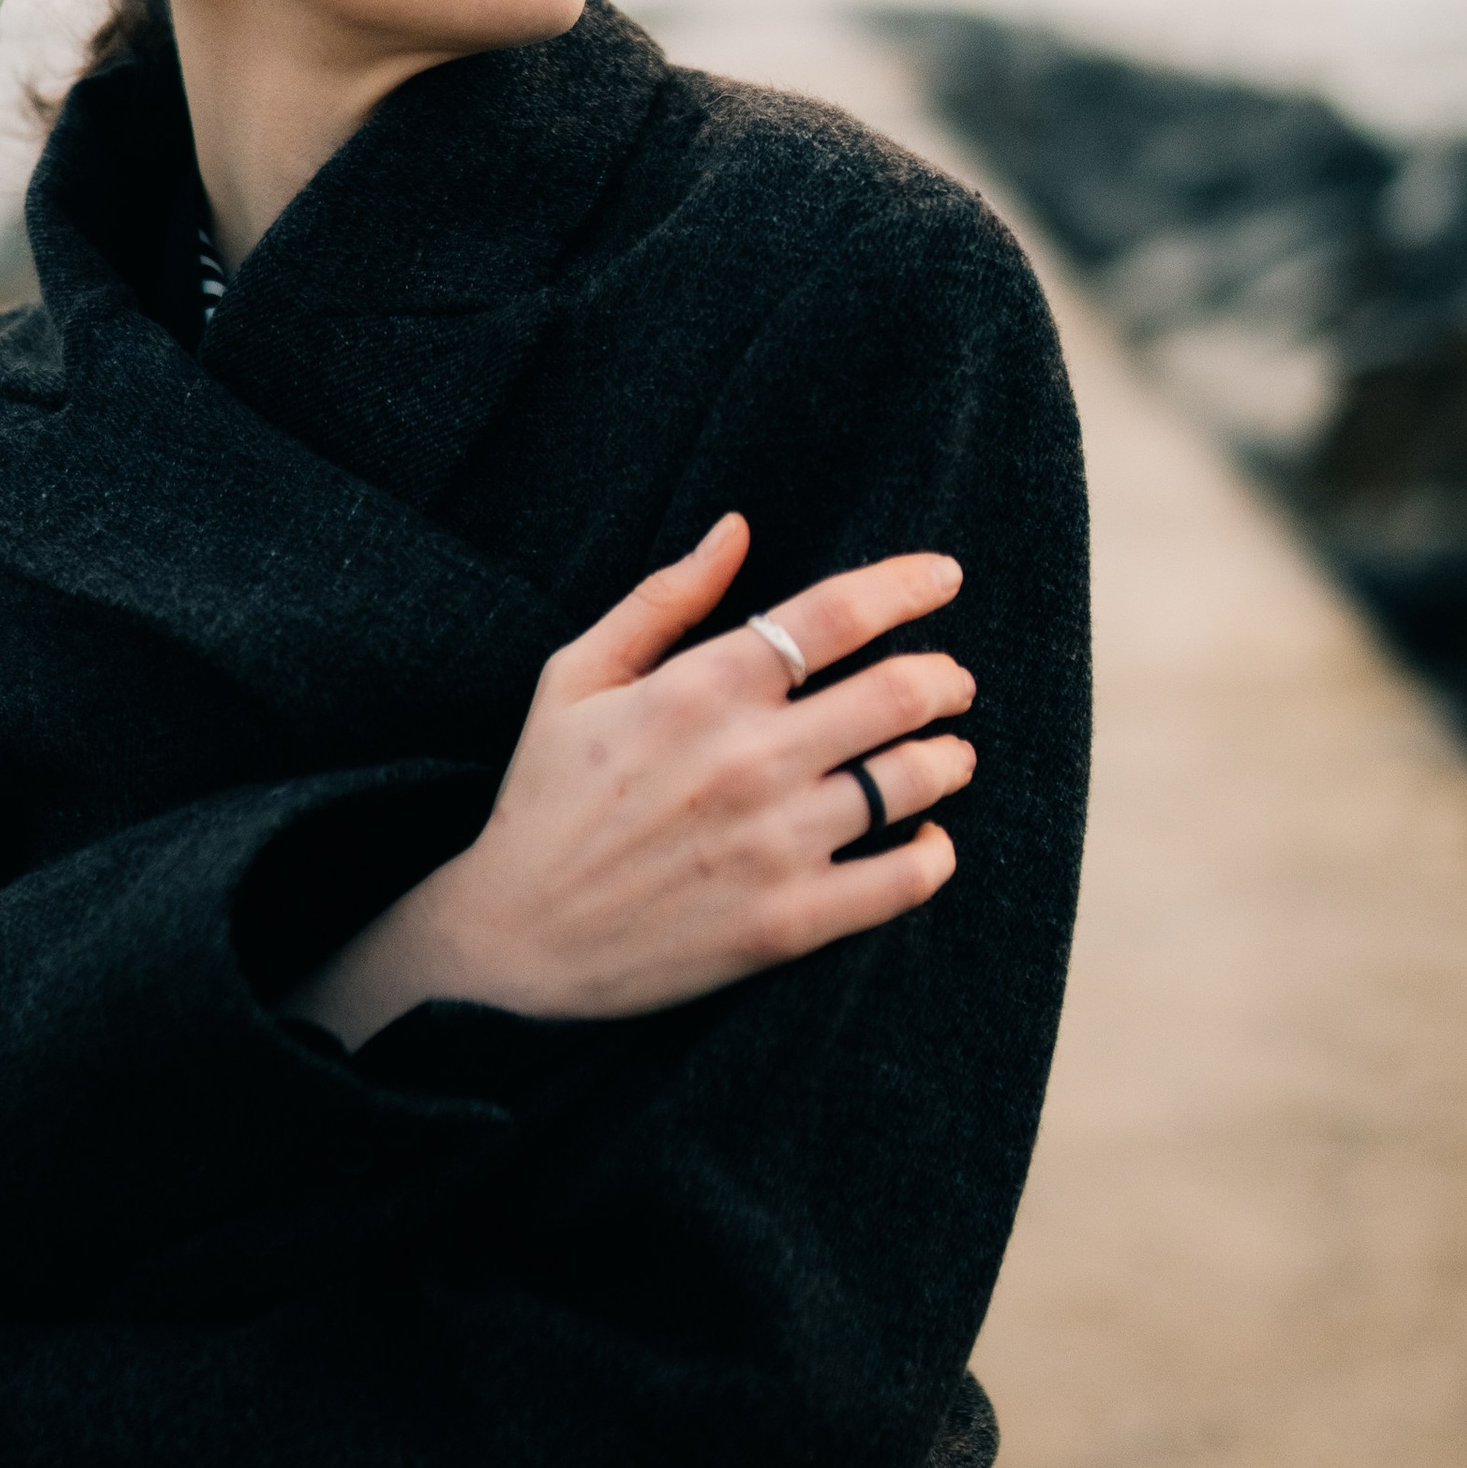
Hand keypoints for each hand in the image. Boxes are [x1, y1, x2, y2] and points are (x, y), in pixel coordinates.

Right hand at [291, 518, 972, 1045]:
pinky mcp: (788, 922)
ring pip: (913, 781)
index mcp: (699, 690)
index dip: (908, 584)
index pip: (836, 613)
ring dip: (950, 758)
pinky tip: (928, 839)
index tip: (945, 577)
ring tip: (949, 756)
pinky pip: (905, 879)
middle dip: (946, 678)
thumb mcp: (576, 678)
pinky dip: (935, 853)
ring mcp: (774, 844)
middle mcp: (749, 760)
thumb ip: (661, 600)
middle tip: (952, 681)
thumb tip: (735, 528)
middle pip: (899, 693)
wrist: (514, 939)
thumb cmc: (546, 797)